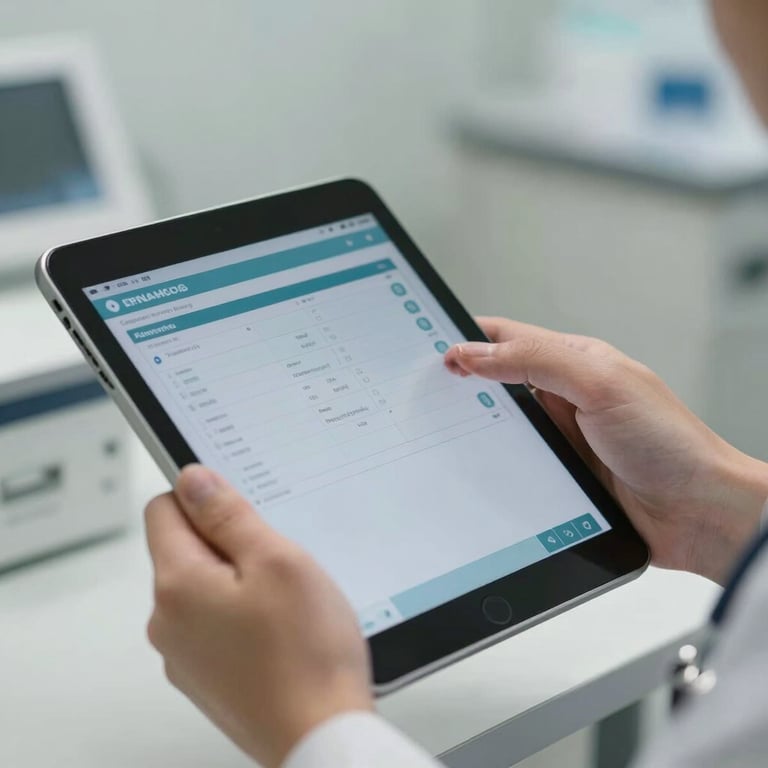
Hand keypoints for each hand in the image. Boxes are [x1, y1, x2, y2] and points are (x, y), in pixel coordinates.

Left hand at [144, 465, 372, 767]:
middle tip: (278, 561)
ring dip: (240, 580)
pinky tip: (281, 632)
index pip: (164, 508)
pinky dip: (243, 616)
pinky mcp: (206, 676)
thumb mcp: (276, 560)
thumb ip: (228, 514)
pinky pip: (216, 623)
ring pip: (206, 586)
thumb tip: (192, 479)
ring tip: (286, 603)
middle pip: (186, 548)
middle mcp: (167, 621)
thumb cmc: (306, 655)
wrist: (320, 738)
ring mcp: (184, 654)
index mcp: (177, 585)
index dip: (205, 497)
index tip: (242, 507)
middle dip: (230, 543)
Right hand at [445, 318, 767, 583]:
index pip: (509, 338)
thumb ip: (536, 361)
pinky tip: (470, 467)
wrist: (700, 513)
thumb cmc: (668, 443)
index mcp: (575, 362)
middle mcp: (564, 397)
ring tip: (438, 427)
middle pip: (498, 381)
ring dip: (474, 425)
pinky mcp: (557, 475)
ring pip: (500, 424)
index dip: (469, 338)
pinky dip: (489, 461)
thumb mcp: (600, 384)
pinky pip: (511, 462)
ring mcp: (560, 438)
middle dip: (462, 382)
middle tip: (424, 389)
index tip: (430, 347)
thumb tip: (475, 352)